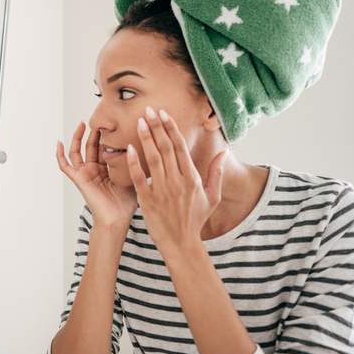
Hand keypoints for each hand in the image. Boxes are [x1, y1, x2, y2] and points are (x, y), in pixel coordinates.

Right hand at [56, 122, 137, 230]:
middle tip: (100, 116)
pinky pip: (65, 165)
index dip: (108, 133)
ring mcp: (85, 173)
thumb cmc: (127, 204)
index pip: (106, 146)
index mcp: (108, 168)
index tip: (114, 118)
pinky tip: (59, 142)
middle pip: (91, 145)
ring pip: (78, 151)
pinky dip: (60, 154)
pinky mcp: (78, 179)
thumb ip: (137, 162)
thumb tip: (152, 146)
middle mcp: (95, 169)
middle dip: (94, 131)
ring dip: (78, 137)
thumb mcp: (134, 176)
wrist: (117, 220)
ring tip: (82, 123)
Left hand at [126, 107, 227, 252]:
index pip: (180, 147)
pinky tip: (129, 148)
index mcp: (192, 178)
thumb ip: (216, 173)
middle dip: (157, 127)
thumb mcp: (212, 197)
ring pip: (153, 158)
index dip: (171, 128)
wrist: (181, 243)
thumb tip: (223, 153)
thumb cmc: (196, 220)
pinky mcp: (148, 200)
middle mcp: (178, 181)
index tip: (163, 114)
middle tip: (148, 109)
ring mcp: (162, 190)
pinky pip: (139, 178)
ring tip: (140, 121)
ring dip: (146, 138)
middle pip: (166, 148)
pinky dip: (134, 163)